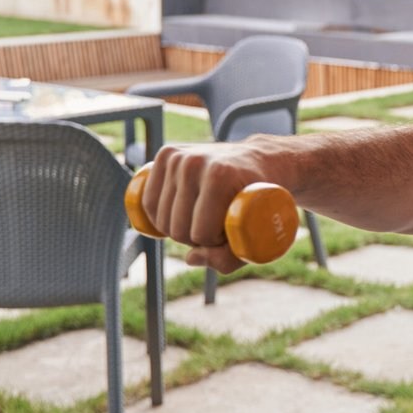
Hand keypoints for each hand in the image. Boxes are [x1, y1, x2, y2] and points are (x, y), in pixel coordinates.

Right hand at [142, 140, 275, 271]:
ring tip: (204, 217)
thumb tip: (190, 258)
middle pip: (177, 228)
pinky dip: (159, 216)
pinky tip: (178, 213)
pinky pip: (147, 201)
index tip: (231, 232)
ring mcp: (178, 156)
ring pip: (161, 218)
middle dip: (196, 237)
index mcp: (218, 176)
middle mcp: (194, 162)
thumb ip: (227, 258)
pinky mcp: (166, 153)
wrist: (264, 160)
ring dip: (180, 227)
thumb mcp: (259, 235)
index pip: (200, 234)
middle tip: (218, 226)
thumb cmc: (263, 202)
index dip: (215, 243)